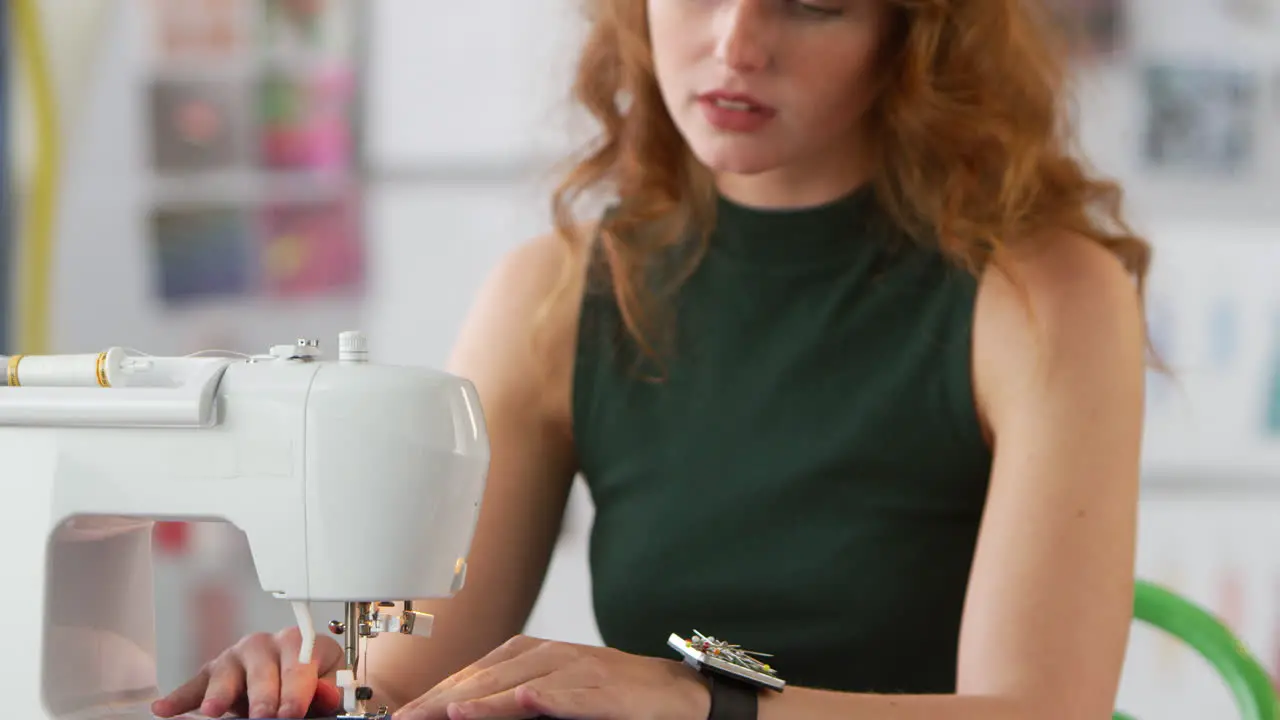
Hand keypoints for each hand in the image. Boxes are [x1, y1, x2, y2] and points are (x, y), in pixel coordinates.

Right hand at [151, 626, 345, 718]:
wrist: (292, 670)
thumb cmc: (311, 677)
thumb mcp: (326, 679)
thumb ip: (326, 689)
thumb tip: (327, 694)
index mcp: (298, 643)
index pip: (297, 667)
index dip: (296, 692)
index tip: (292, 712)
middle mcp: (264, 645)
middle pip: (261, 671)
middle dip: (262, 697)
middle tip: (262, 716)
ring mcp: (235, 657)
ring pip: (226, 674)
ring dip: (219, 694)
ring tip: (214, 711)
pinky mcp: (212, 672)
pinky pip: (194, 684)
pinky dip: (180, 698)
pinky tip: (165, 709)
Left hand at [394, 635, 710, 719]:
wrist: (672, 694)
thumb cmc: (609, 699)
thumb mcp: (551, 697)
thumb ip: (508, 703)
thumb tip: (460, 712)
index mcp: (531, 655)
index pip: (471, 674)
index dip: (434, 695)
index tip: (402, 716)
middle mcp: (550, 655)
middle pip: (486, 677)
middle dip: (441, 700)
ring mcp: (579, 669)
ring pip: (522, 683)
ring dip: (483, 700)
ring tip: (446, 713)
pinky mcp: (606, 688)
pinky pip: (571, 694)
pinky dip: (546, 697)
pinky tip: (525, 700)